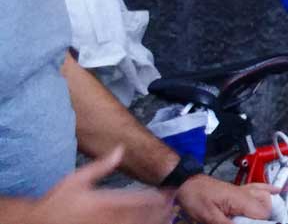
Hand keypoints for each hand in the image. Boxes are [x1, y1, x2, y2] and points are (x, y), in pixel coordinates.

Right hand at [31, 151, 170, 223]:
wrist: (37, 222)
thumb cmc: (57, 201)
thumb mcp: (77, 178)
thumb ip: (102, 166)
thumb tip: (120, 149)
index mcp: (103, 201)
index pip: (139, 199)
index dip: (158, 197)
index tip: (170, 192)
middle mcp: (106, 218)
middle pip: (142, 216)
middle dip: (161, 211)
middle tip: (173, 205)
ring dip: (153, 221)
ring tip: (166, 217)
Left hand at [173, 173, 278, 223]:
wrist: (187, 184)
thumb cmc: (195, 197)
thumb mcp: (208, 217)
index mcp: (240, 199)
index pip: (263, 213)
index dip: (263, 223)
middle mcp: (245, 193)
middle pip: (267, 207)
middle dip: (266, 218)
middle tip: (263, 221)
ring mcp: (243, 191)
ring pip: (266, 198)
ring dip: (268, 209)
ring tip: (269, 218)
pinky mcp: (239, 190)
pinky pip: (259, 188)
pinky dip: (269, 190)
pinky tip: (276, 191)